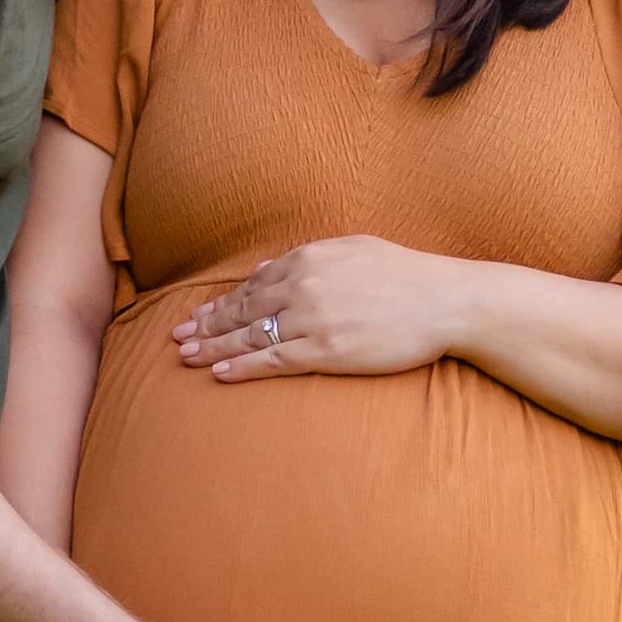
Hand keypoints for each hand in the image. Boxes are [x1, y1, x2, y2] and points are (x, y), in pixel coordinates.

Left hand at [173, 237, 467, 381]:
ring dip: (213, 347)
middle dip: (205, 324)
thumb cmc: (405, 275)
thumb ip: (310, 257)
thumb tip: (271, 267)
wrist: (445, 301)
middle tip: (176, 338)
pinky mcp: (325, 350)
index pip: (253, 283)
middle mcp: (303, 284)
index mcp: (308, 257)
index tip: (198, 314)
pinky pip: (273, 360)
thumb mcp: (353, 249)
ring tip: (186, 357)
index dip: (222, 302)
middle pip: (242, 309)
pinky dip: (242, 366)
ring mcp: (312, 318)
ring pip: (250, 335)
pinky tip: (220, 373)